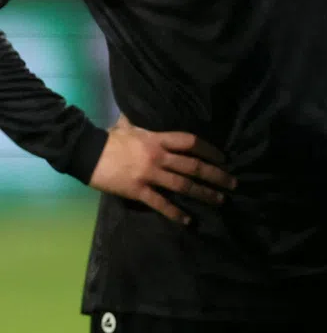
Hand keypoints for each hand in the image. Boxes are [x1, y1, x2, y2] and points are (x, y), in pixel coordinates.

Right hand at [89, 115, 235, 224]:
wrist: (88, 153)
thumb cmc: (110, 138)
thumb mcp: (131, 124)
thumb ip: (143, 121)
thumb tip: (144, 111)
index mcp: (159, 139)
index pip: (192, 142)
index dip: (210, 149)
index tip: (223, 157)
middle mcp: (159, 156)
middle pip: (193, 165)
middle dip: (216, 174)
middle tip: (233, 183)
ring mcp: (150, 174)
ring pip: (183, 185)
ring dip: (204, 193)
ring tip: (220, 199)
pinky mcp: (138, 191)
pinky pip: (161, 203)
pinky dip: (175, 213)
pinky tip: (188, 221)